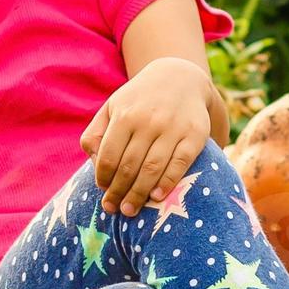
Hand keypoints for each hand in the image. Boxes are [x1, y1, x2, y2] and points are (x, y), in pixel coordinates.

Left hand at [80, 57, 218, 216]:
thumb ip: (96, 133)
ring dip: (139, 193)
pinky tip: (157, 196)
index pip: (109, 155)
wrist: (180, 78)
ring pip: (153, 168)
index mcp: (125, 115)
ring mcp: (173, 128)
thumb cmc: (139, 100)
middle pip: (129, 166)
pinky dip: (168, 182)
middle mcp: (148, 121)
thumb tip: (93, 163)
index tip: (103, 191)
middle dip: (119, 192)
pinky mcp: (195, 135)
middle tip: (114, 209)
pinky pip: (180, 163)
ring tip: (130, 210)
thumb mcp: (113, 107)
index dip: (104, 178)